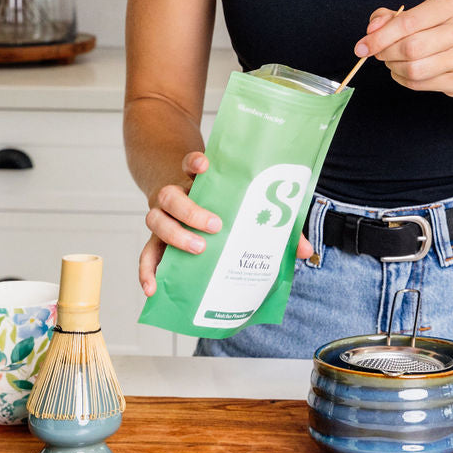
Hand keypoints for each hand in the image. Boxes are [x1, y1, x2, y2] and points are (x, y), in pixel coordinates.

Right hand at [138, 152, 315, 295]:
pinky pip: (147, 253)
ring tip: (199, 249)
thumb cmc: (223, 206)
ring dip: (175, 234)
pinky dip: (147, 270)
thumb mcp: (246, 208)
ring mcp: (164, 216)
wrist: (186, 203)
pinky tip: (153, 289)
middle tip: (216, 225)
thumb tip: (306, 251)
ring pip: (155, 219)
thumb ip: (277, 226)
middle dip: (191, 210)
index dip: (195, 162)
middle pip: (170, 195)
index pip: (191, 163)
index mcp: (198, 183)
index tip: (205, 166)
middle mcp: (177, 195)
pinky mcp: (157, 240)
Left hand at [353, 0, 452, 97]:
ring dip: (394, 67)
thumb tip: (372, 29)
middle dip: (386, 53)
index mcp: (450, 5)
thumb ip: (388, 18)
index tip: (361, 46)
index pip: (408, 22)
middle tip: (378, 54)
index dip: (380, 36)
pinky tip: (403, 72)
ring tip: (392, 61)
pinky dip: (402, 79)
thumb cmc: (438, 31)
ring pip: (414, 69)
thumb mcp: (416, 15)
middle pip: (410, 47)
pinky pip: (420, 83)